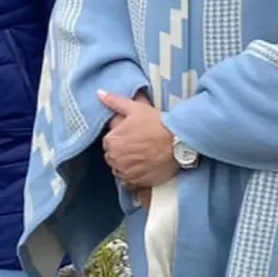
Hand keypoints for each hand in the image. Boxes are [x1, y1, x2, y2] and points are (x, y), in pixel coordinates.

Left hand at [107, 91, 153, 209]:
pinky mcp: (137, 182)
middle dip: (122, 151)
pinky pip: (128, 182)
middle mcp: (115, 159)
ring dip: (126, 164)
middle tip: (138, 145)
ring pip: (120, 169)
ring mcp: (125, 172)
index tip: (132, 134)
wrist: (178, 142)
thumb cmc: (157, 123)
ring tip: (142, 156)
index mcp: (111, 141)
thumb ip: (114, 102)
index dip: (120, 137)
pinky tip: (142, 168)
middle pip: (113, 156)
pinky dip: (132, 177)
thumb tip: (99, 94)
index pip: (109, 141)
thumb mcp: (135, 108)